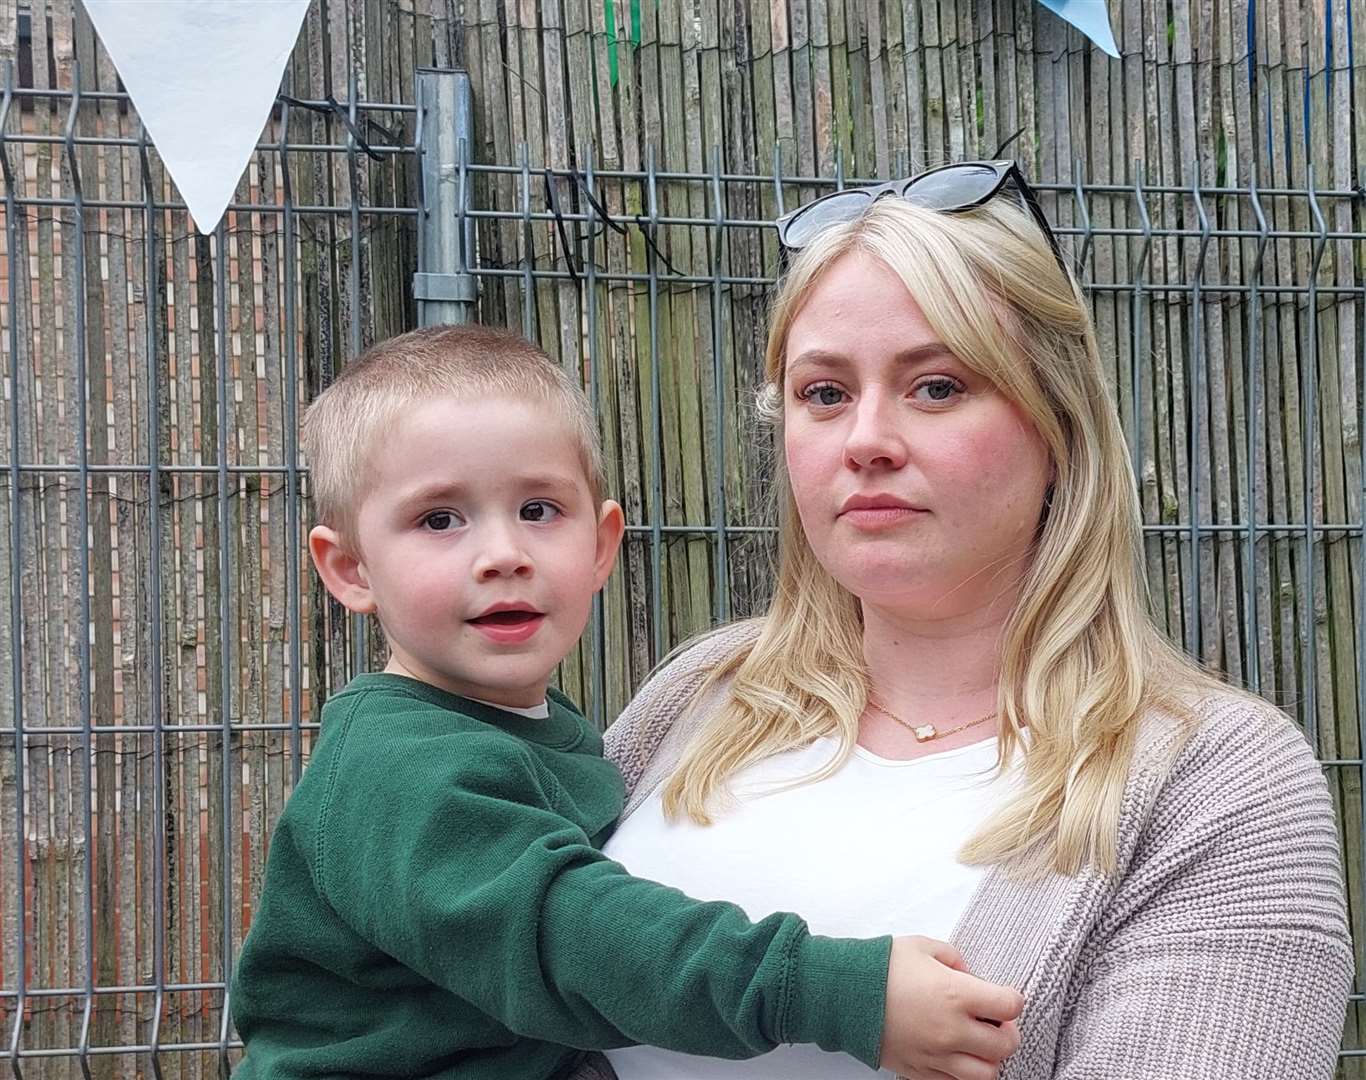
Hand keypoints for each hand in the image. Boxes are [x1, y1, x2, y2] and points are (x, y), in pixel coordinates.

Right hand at [879, 936, 1023, 1079]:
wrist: (843, 994)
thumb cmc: (879, 968)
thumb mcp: (922, 947)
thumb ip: (953, 958)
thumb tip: (968, 973)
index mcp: (955, 994)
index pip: (1010, 1006)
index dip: (1013, 999)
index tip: (1006, 997)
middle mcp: (951, 1030)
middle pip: (1005, 1045)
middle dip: (1007, 1032)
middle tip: (996, 1021)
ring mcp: (936, 1055)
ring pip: (986, 1073)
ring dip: (989, 1058)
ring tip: (978, 1042)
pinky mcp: (919, 1071)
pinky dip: (963, 1072)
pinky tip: (955, 1054)